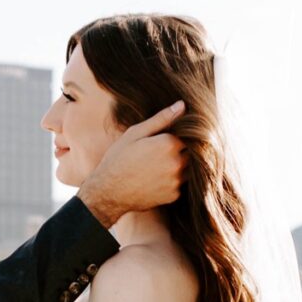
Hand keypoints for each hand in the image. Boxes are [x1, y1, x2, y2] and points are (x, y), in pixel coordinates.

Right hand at [79, 102, 186, 225]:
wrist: (108, 192)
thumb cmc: (118, 159)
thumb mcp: (135, 134)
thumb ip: (161, 119)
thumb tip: (182, 105)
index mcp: (169, 144)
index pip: (190, 133)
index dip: (181, 133)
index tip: (169, 135)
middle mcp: (177, 163)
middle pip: (193, 151)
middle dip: (183, 148)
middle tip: (162, 151)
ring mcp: (176, 181)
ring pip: (190, 167)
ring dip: (181, 164)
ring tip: (160, 164)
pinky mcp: (174, 196)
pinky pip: (182, 183)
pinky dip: (174, 179)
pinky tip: (157, 178)